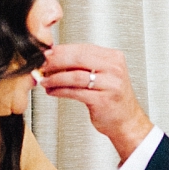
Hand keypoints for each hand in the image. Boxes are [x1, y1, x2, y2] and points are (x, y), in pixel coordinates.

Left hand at [39, 43, 153, 161]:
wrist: (126, 121)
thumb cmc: (112, 98)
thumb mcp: (102, 75)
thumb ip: (83, 65)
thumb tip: (55, 57)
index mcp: (113, 58)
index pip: (83, 48)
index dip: (62, 50)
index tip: (47, 53)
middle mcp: (114, 69)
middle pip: (79, 58)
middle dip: (56, 61)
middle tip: (42, 64)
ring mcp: (110, 84)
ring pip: (75, 76)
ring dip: (55, 78)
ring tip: (44, 80)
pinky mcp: (103, 100)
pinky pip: (76, 92)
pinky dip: (60, 91)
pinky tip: (52, 91)